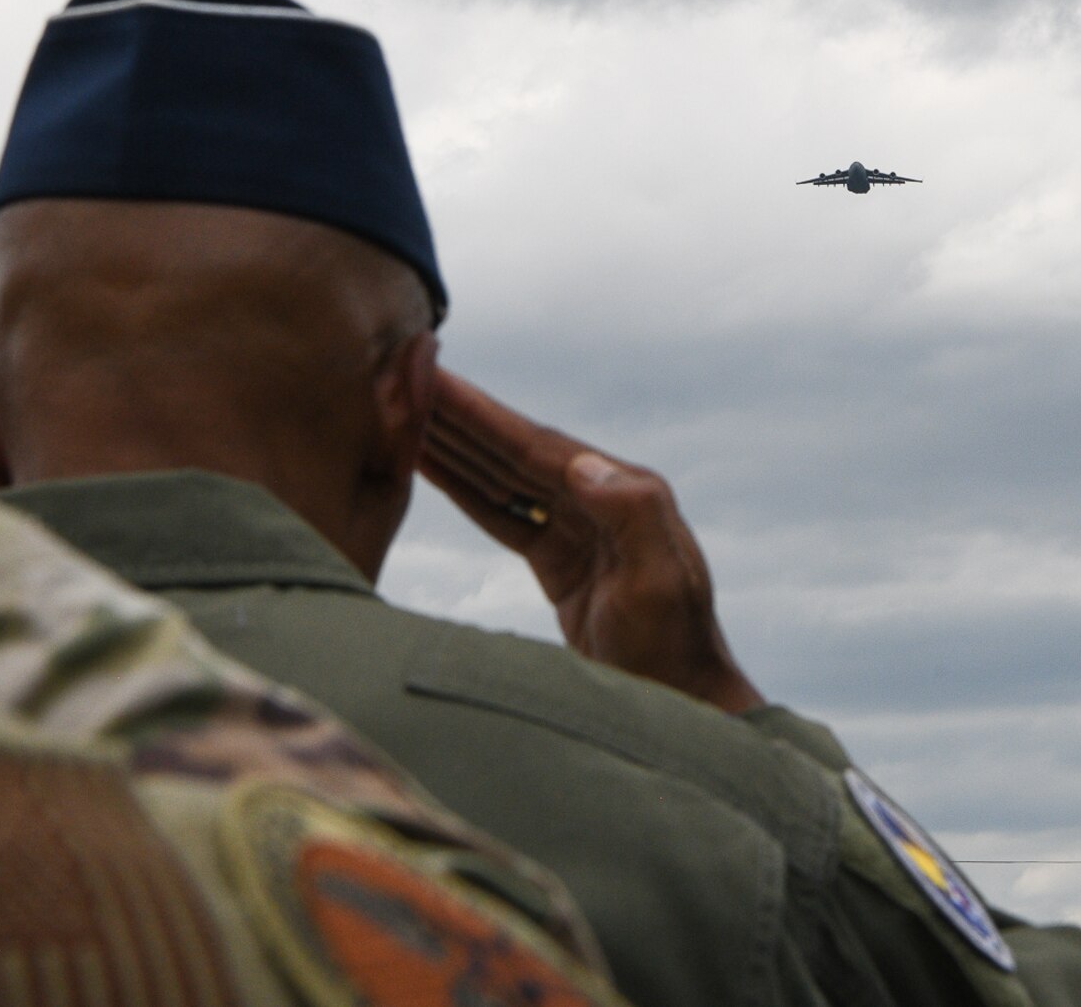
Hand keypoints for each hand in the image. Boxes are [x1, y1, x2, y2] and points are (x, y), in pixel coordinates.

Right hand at [418, 368, 764, 713]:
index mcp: (624, 494)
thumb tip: (580, 462)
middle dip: (458, 416)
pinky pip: (503, 513)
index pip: (538, 446)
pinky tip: (431, 469)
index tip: (435, 376)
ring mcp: (580, 529)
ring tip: (403, 411)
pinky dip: (465, 488)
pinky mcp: (560, 561)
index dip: (482, 414)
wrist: (681, 703)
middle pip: (513, 451)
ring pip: (503, 476)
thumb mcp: (661, 583)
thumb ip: (633, 516)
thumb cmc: (674, 649)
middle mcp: (602, 500)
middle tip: (399, 377)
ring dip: (455, 445)